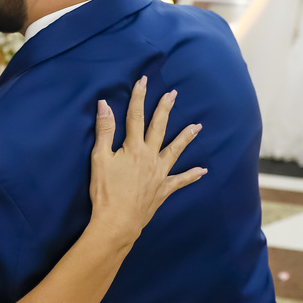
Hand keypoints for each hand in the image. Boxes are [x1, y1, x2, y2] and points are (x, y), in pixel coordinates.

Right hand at [89, 77, 205, 247]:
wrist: (118, 221)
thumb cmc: (105, 191)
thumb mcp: (99, 158)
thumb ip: (104, 130)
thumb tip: (104, 104)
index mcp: (133, 147)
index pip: (135, 116)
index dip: (138, 97)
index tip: (143, 81)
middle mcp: (150, 156)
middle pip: (158, 128)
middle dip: (165, 109)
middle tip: (173, 94)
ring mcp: (159, 173)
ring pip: (175, 150)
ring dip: (186, 137)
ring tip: (197, 126)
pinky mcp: (163, 189)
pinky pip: (180, 180)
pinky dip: (192, 175)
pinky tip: (203, 170)